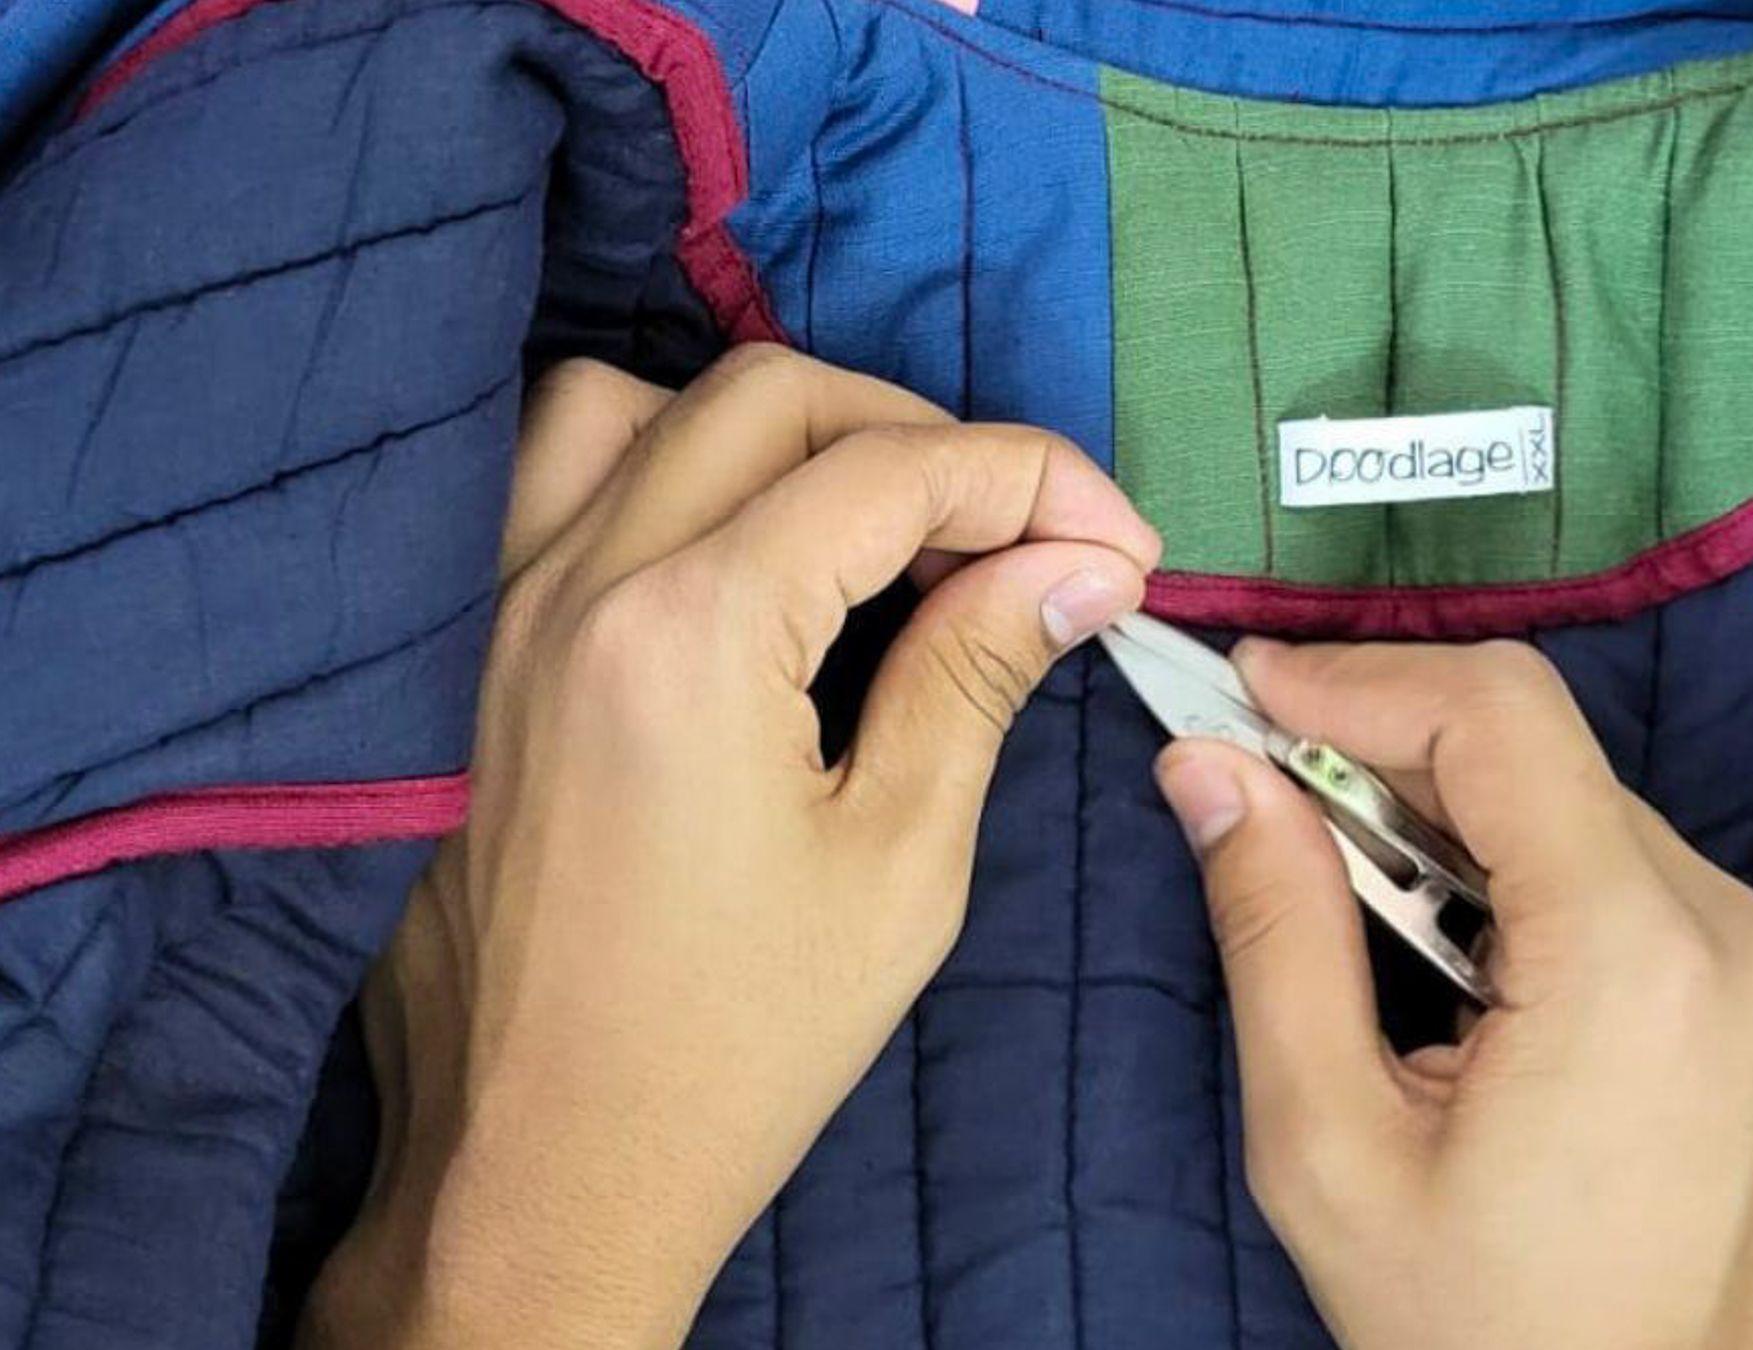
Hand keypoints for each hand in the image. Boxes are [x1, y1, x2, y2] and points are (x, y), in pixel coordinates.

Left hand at [302, 349, 1158, 1347]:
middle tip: (1024, 540)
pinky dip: (670, 463)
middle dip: (927, 439)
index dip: (1033, 482)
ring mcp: (510, 610)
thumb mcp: (900, 864)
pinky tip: (751, 551)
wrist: (547, 1168)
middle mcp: (580, 584)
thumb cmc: (734, 1047)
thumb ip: (978, 674)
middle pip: (774, 397)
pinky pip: (562, 478)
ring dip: (785, 430)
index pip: (889, 470)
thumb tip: (1076, 566)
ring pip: (646, 405)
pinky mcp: (485, 652)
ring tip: (882, 526)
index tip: (1117, 548)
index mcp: (692, 633)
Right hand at [1153, 640, 1752, 1349]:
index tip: (1252, 691)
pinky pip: (1676, 906)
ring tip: (1389, 937)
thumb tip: (1211, 772)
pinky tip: (1501, 997)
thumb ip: (1274, 934)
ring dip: (1485, 846)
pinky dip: (1570, 906)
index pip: (1500, 717)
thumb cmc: (1482, 1340)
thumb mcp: (1330, 1150)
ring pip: (1611, 833)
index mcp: (1638, 964)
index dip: (1361, 681)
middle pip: (1553, 772)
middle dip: (1402, 767)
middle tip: (1278, 804)